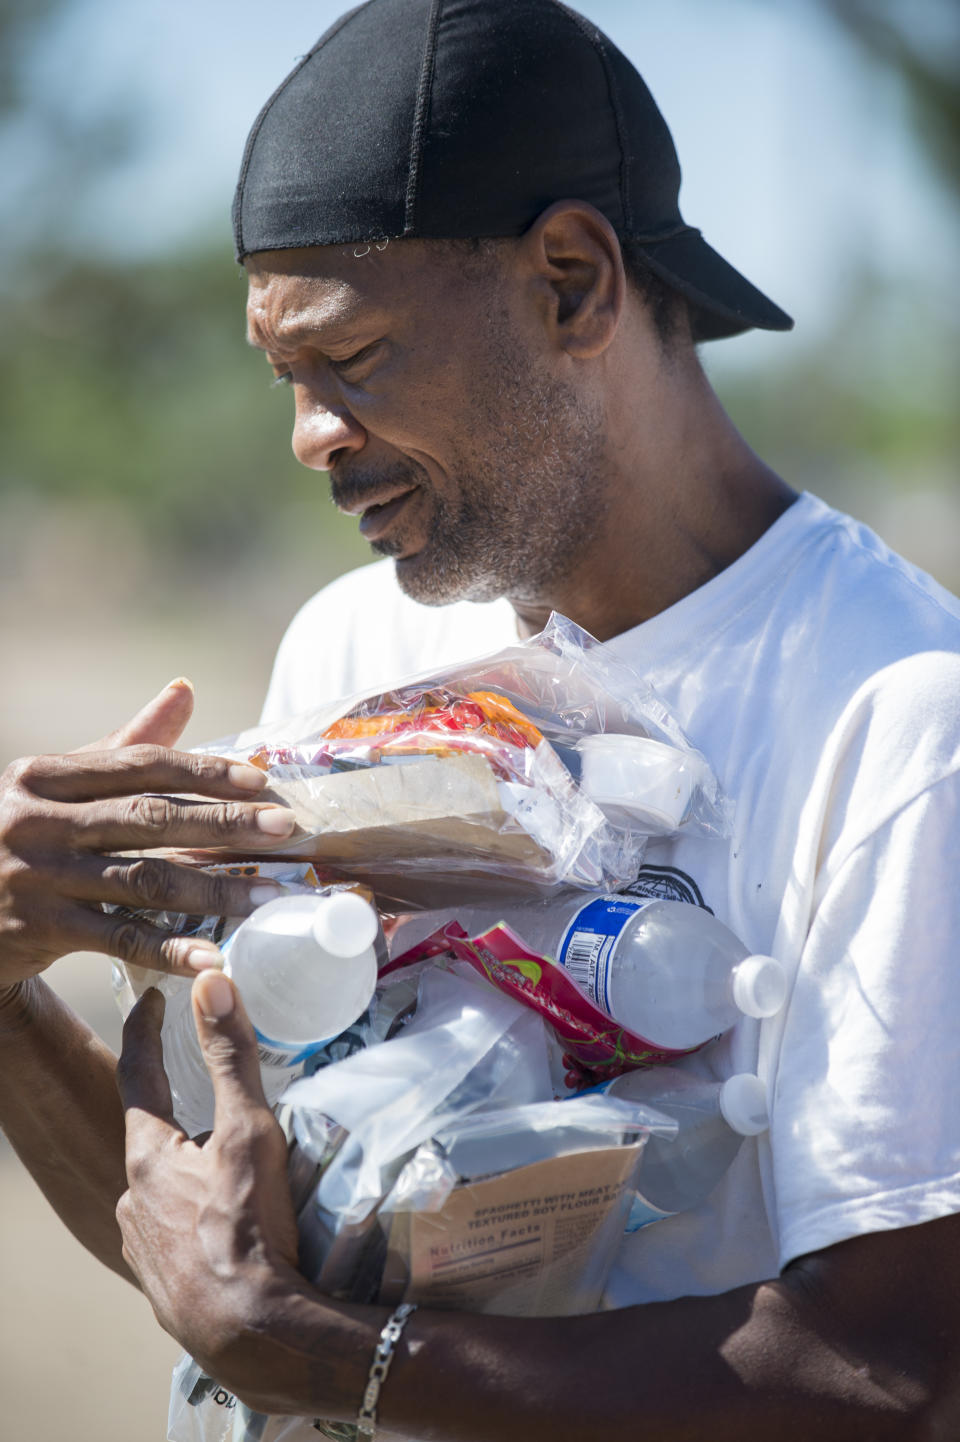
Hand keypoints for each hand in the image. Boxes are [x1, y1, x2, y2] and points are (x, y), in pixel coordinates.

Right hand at [0, 679, 295, 990]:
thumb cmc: (22, 834)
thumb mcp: (57, 786)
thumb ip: (124, 744)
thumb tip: (185, 689)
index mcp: (44, 776)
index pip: (139, 765)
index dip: (203, 772)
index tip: (261, 781)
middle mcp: (36, 821)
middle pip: (149, 818)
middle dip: (224, 823)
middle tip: (285, 829)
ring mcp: (37, 877)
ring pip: (144, 881)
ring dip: (214, 891)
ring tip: (269, 897)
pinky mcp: (40, 930)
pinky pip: (119, 940)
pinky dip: (169, 951)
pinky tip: (214, 958)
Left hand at [115, 974, 359, 1415]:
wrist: (251, 1332)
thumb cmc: (248, 1227)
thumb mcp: (247, 1128)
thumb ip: (230, 1053)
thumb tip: (212, 981)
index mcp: (147, 1154)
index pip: (139, 1072)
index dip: (146, 1030)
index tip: (155, 999)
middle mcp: (130, 1197)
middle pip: (154, 1136)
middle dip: (183, 1115)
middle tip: (220, 1105)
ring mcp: (142, 1244)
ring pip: (163, 1189)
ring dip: (190, 1172)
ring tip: (235, 1175)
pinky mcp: (160, 1282)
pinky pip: (172, 1232)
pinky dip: (194, 1218)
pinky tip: (225, 1229)